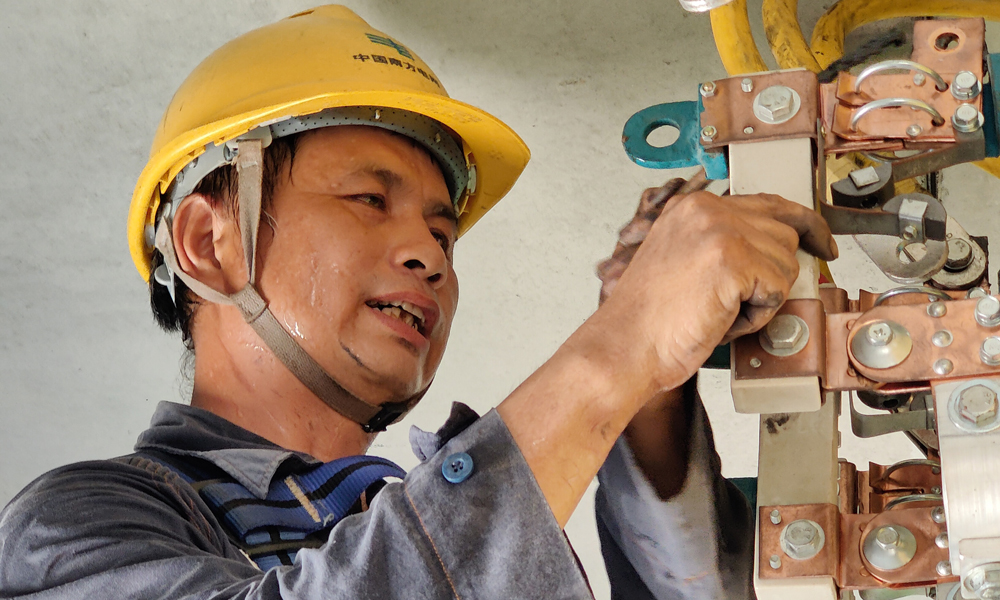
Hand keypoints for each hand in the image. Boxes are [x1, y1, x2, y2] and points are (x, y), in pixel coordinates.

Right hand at [594, 174, 836, 391]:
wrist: (625, 345)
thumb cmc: (649, 320)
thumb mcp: (682, 261)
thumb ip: (721, 243)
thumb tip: (776, 248)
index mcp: (692, 206)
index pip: (769, 203)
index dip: (803, 226)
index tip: (821, 242)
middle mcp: (707, 209)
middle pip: (785, 233)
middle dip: (775, 274)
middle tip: (746, 302)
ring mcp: (720, 231)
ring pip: (786, 264)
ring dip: (762, 299)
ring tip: (719, 312)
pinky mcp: (733, 260)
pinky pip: (778, 290)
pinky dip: (756, 317)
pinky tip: (722, 319)